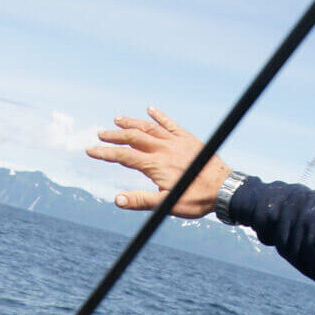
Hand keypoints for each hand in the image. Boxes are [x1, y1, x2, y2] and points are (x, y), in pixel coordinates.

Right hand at [86, 107, 232, 218]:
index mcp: (155, 165)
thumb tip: (117, 200)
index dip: (105, 153)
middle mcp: (163, 149)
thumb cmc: (196, 199)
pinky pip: (170, 123)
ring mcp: (176, 141)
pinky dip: (159, 116)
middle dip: (115, 135)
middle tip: (100, 134)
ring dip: (132, 123)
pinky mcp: (188, 139)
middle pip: (133, 137)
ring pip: (149, 127)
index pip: (124, 156)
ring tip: (117, 119)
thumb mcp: (166, 205)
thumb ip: (141, 201)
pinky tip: (150, 109)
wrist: (224, 188)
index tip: (90, 150)